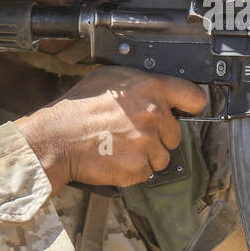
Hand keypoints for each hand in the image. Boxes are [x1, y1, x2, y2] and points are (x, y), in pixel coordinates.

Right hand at [17, 67, 207, 190]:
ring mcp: (147, 143)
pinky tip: (116, 158)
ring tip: (121, 146)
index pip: (193, 97)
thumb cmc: (78, 108)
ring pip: (162, 157)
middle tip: (132, 132)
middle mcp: (153, 115)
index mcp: (150, 89)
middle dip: (159, 136)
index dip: (191, 105)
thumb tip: (157, 88)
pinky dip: (134, 169)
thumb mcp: (110, 77)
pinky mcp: (138, 167)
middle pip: (175, 134)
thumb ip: (140, 82)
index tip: (188, 110)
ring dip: (146, 155)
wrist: (55, 139)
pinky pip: (147, 172)